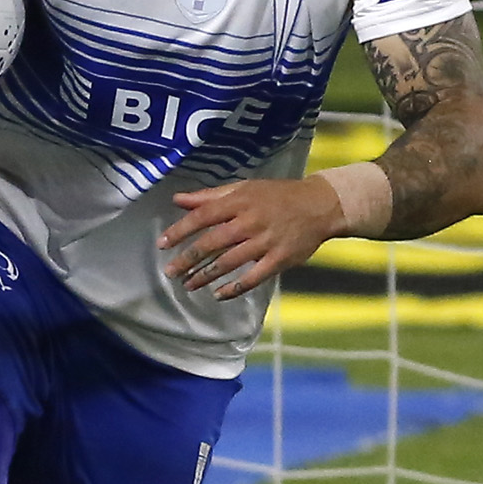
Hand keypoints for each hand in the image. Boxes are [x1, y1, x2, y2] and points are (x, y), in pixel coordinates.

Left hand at [160, 176, 354, 301]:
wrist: (320, 205)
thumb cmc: (277, 195)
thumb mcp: (244, 188)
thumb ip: (210, 196)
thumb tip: (178, 199)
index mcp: (240, 202)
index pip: (203, 216)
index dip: (180, 231)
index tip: (162, 244)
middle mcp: (250, 222)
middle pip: (213, 243)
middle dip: (188, 259)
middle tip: (170, 272)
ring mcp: (266, 242)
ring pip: (229, 263)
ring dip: (205, 276)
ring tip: (188, 285)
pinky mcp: (280, 259)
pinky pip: (253, 278)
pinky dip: (234, 288)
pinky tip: (218, 295)